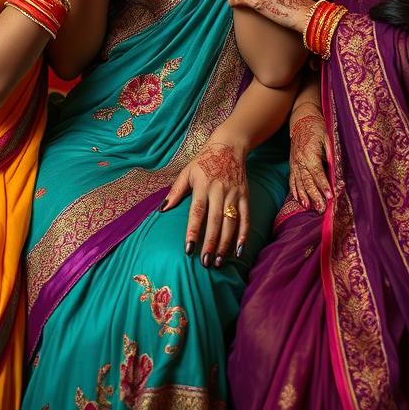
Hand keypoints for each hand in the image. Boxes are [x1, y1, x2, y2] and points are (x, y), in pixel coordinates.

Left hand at [163, 133, 248, 265]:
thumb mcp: (186, 172)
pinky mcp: (245, 196)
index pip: (197, 212)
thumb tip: (163, 210)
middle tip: (205, 262)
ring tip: (218, 262)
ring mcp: (234, 194)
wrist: (229, 146)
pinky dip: (244, 236)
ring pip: (231, 223)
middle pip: (215, 221)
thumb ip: (175, 191)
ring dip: (225, 244)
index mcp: (202, 185)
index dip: (192, 231)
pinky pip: (246, 218)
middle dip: (210, 243)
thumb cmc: (203, 161)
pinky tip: (239, 252)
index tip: (188, 249)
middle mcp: (219, 191)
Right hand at [289, 103, 331, 212]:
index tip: (330, 196)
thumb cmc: (317, 128)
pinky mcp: (292, 165)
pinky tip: (299, 200)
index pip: (317, 172)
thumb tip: (337, 167)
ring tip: (309, 208)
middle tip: (322, 208)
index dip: (323, 184)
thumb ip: (331, 151)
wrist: (302, 120)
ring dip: (304, 196)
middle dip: (315, 196)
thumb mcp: (327, 136)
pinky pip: (292, 180)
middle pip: (307, 181)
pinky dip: (295, 191)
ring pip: (299, 183)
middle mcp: (300, 160)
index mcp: (309, 153)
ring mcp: (294, 163)